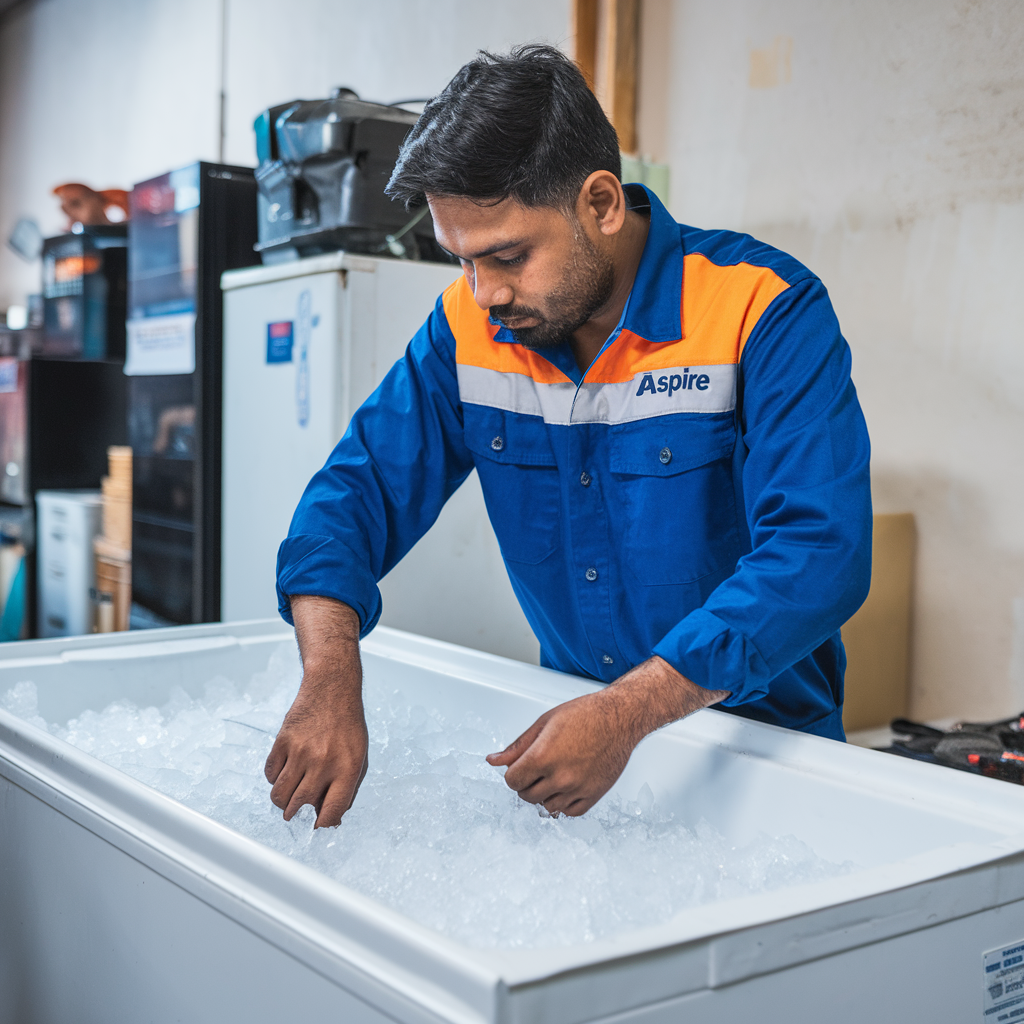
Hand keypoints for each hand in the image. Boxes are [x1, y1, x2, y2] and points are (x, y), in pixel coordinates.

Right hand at [264, 596, 367, 827]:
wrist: (332, 689)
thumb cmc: (348, 726)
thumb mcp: (359, 757)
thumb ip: (348, 789)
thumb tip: (332, 820)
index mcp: (348, 768)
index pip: (331, 812)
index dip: (322, 826)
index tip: (316, 827)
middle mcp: (324, 762)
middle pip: (299, 806)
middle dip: (296, 816)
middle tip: (296, 812)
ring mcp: (301, 752)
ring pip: (279, 795)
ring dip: (282, 802)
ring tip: (288, 796)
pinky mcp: (283, 741)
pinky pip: (270, 774)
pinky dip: (274, 779)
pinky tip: (284, 772)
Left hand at [486, 656, 728, 815]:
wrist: (620, 718)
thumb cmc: (585, 714)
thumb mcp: (544, 723)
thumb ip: (517, 746)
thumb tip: (493, 760)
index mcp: (543, 756)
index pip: (511, 781)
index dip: (513, 772)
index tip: (520, 766)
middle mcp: (560, 776)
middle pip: (526, 795)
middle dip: (526, 782)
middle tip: (537, 768)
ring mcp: (577, 788)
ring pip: (546, 806)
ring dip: (544, 794)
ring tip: (553, 774)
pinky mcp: (594, 795)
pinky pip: (569, 812)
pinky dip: (564, 803)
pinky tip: (566, 786)